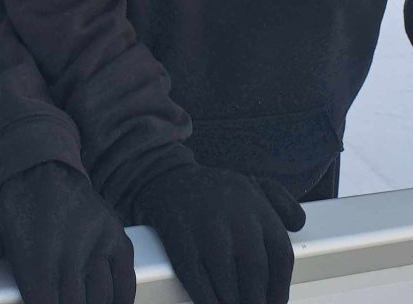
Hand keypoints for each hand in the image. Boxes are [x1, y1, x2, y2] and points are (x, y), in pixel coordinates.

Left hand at [0, 162, 134, 303]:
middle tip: (56, 300)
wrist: (45, 165)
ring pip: (100, 298)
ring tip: (76, 299)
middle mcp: (71, 248)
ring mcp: (97, 242)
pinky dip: (120, 300)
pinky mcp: (116, 237)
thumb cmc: (16, 205)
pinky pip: (125, 280)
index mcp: (37, 253)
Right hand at [131, 165, 304, 303]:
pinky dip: (208, 300)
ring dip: (233, 303)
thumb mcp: (254, 185)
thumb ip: (282, 204)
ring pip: (228, 283)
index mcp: (257, 205)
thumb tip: (299, 226)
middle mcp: (235, 216)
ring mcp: (206, 227)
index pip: (281, 255)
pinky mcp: (179, 238)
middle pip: (255, 273)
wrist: (167, 175)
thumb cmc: (216, 190)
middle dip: (256, 301)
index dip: (280, 289)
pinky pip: (197, 281)